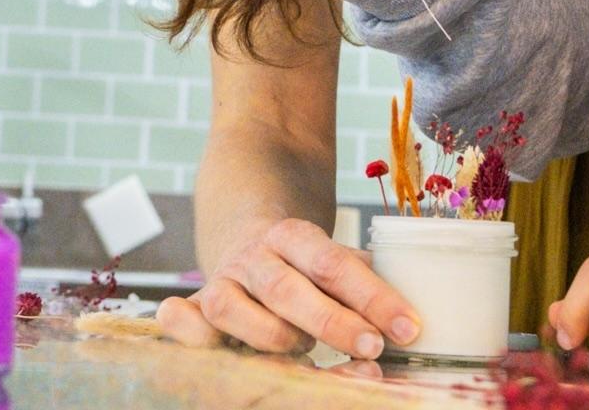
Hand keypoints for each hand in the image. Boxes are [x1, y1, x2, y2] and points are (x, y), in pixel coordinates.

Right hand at [155, 217, 420, 359]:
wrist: (247, 236)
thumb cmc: (305, 265)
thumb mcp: (333, 260)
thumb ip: (361, 284)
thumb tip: (408, 321)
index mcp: (293, 235)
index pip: (334, 263)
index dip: (373, 296)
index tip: (409, 326)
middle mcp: (253, 257)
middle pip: (288, 289)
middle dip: (333, 323)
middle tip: (374, 347)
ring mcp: (220, 282)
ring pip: (233, 310)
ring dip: (274, 337)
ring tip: (305, 352)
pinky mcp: (196, 308)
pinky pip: (179, 319)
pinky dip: (188, 333)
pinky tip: (216, 347)